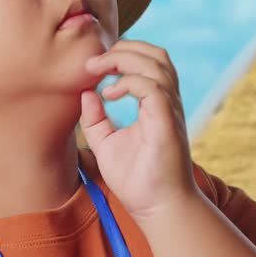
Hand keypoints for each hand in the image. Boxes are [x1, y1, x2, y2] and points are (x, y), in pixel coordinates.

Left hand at [79, 40, 199, 220]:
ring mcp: (170, 111)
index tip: (93, 66)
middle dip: (124, 48)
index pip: (148, 62)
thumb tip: (86, 93)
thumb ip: (95, 119)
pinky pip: (154, 87)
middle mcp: (167, 103)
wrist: (156, 208)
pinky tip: (110, 94)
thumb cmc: (136, 180)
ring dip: (125, 59)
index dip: (123, 54)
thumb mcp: (106, 144)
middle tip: (94, 61)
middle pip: (157, 54)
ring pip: (157, 64)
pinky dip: (130, 82)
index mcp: (156, 104)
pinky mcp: (167, 122)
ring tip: (99, 70)